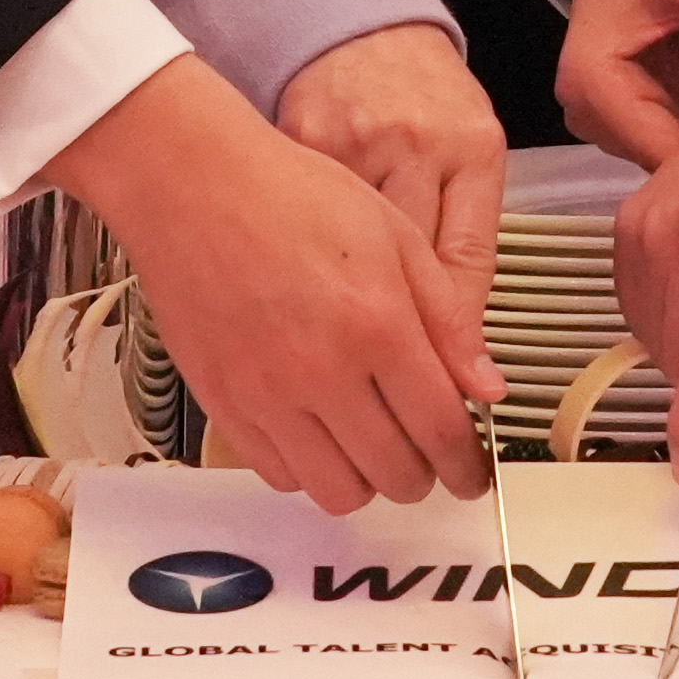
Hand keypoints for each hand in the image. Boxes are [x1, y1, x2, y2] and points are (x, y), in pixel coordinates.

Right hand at [37, 55, 498, 514]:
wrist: (192, 185)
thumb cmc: (292, 195)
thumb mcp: (396, 237)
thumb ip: (447, 319)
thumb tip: (486, 387)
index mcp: (377, 324)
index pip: (440, 430)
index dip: (465, 465)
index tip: (471, 474)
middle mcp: (322, 371)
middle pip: (394, 474)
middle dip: (423, 476)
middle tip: (427, 457)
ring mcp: (267, 395)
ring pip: (336, 492)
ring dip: (367, 482)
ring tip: (373, 448)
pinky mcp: (223, 404)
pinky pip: (278, 475)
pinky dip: (309, 470)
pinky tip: (320, 435)